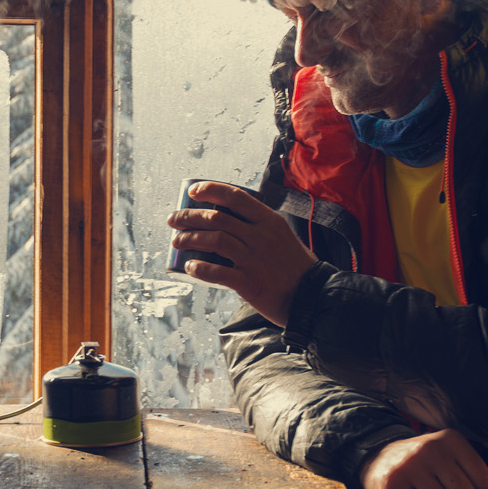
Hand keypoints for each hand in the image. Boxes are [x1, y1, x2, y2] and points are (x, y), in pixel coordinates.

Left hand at [165, 181, 316, 325]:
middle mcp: (260, 236)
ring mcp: (254, 259)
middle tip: (174, 220)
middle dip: (189, 216)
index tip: (193, 191)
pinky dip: (200, 268)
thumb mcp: (283, 237)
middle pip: (217, 218)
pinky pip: (218, 272)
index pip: (235, 197)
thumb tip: (231, 222)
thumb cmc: (297, 268)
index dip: (211, 190)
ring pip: (214, 240)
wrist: (313, 297)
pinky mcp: (249, 283)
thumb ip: (260, 228)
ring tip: (177, 242)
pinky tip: (190, 267)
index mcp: (269, 221)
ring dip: (190, 239)